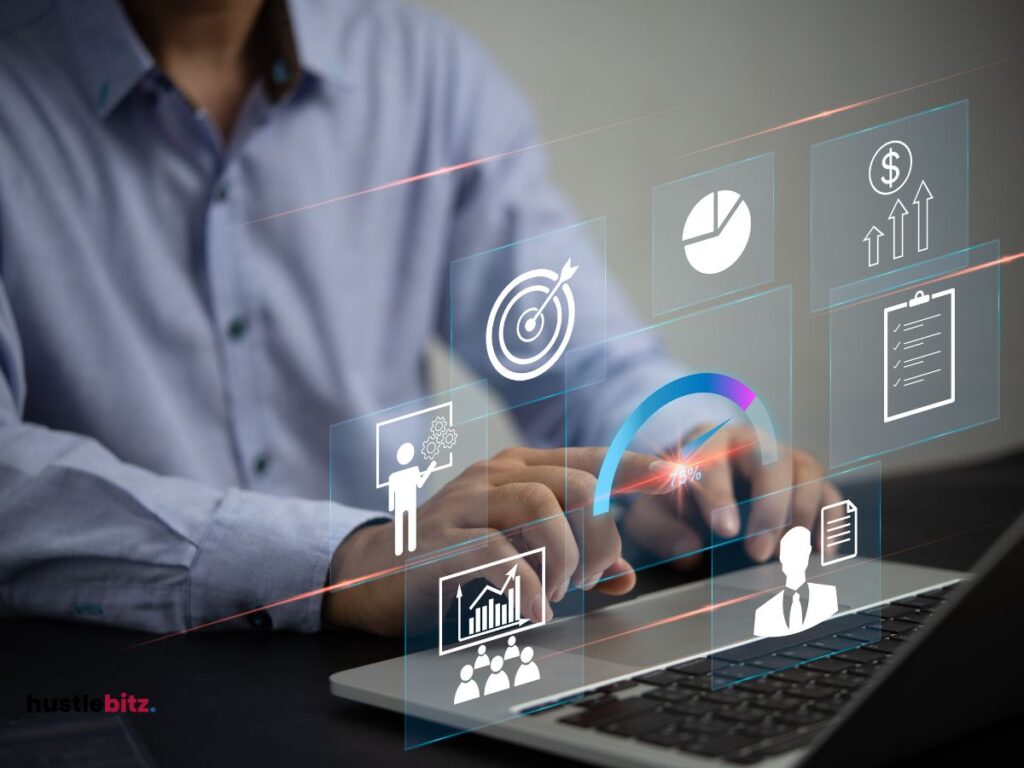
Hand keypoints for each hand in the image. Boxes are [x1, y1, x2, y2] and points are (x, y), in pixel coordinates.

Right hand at [323, 446, 670, 635]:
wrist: (371, 571)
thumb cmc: (452, 558)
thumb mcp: (516, 551)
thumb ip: (569, 555)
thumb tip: (623, 576)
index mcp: (516, 470)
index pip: (588, 458)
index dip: (634, 469)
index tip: (673, 482)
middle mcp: (494, 476)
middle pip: (573, 483)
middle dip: (596, 536)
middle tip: (586, 578)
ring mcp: (466, 504)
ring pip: (542, 508)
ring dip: (564, 559)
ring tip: (558, 591)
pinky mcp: (443, 542)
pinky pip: (501, 555)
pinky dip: (529, 587)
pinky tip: (534, 609)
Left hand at [623, 425, 839, 567]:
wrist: (696, 477)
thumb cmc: (675, 493)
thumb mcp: (652, 509)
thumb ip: (661, 529)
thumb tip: (689, 551)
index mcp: (705, 441)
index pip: (713, 462)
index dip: (719, 497)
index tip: (725, 531)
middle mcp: (750, 442)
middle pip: (771, 462)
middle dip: (769, 509)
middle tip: (758, 552)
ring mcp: (783, 457)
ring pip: (806, 472)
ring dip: (801, 515)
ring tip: (789, 554)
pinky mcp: (805, 479)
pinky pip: (828, 492)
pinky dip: (830, 520)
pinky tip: (821, 550)